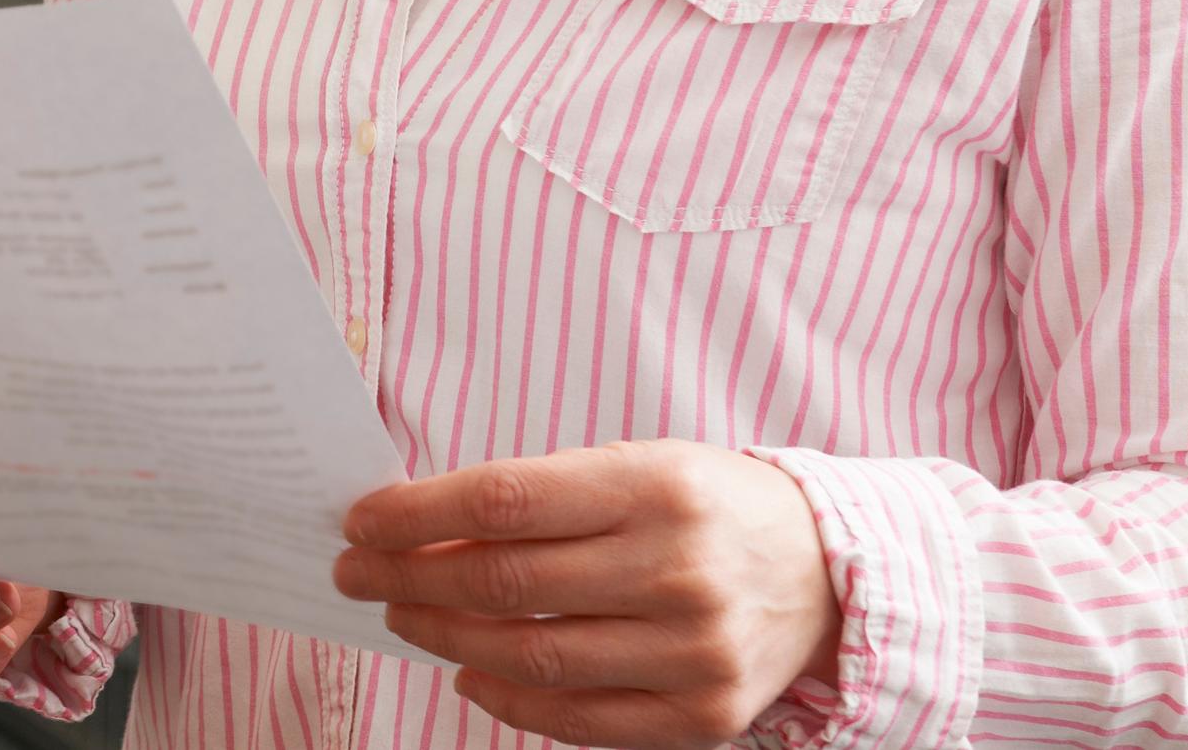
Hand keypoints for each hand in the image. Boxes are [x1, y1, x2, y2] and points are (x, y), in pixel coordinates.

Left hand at [333, 440, 838, 746]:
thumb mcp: (634, 465)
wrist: (826, 572)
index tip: (361, 521)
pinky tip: (469, 674)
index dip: (416, 514)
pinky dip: (510, 701)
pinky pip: (581, 721)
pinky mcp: (705, 716)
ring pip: (534, 656)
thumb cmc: (703, 506)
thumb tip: (420, 527)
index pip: (503, 499)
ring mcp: (694, 651)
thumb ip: (540, 496)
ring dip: (447, 638)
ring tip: (405, 615)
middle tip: (360, 572)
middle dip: (411, 577)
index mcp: (654, 487)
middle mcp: (677, 570)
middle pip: (506, 582)